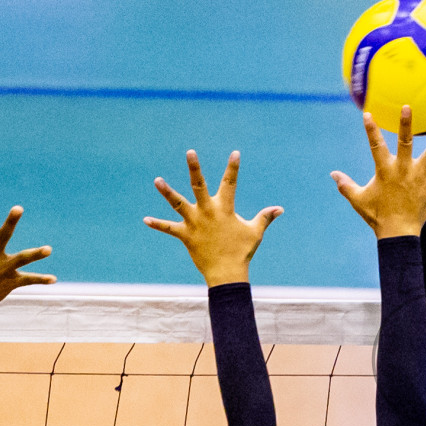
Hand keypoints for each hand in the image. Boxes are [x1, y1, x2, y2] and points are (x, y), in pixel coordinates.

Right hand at [0, 189, 54, 329]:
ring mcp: (2, 270)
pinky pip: (28, 281)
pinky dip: (40, 280)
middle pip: (2, 236)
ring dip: (35, 255)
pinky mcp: (10, 282)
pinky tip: (53, 279)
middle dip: (10, 223)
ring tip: (49, 249)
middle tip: (18, 208)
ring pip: (21, 260)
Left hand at [144, 151, 282, 286]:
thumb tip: (280, 209)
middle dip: (195, 168)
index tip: (235, 153)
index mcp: (225, 209)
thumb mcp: (255, 232)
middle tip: (190, 152)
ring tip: (157, 180)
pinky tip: (145, 219)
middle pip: (199, 185)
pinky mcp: (186, 235)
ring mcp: (195, 223)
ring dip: (167, 192)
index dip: (233, 168)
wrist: (227, 273)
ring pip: (178, 203)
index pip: (230, 183)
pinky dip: (157, 224)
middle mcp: (208, 212)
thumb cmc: (242, 251)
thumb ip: (265, 217)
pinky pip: (169, 228)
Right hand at [331, 107, 425, 238]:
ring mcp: (418, 177)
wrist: (397, 234)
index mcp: (384, 170)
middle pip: (404, 142)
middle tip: (407, 107)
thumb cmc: (377, 217)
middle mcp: (402, 169)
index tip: (368, 114)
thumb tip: (332, 174)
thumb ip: (345, 185)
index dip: (371, 130)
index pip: (375, 145)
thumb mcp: (358, 200)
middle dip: (405, 124)